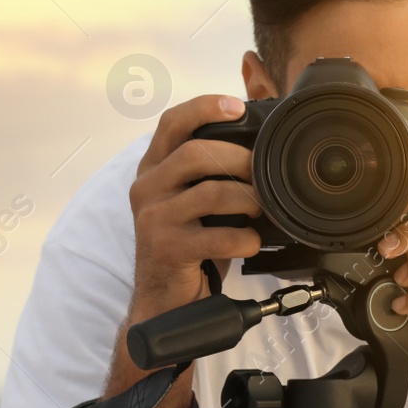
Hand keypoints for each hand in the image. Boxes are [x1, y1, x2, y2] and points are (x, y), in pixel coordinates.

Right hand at [127, 94, 261, 326]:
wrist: (163, 299)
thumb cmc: (185, 246)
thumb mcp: (189, 202)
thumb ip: (207, 173)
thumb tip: (257, 149)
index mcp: (152, 170)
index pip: (172, 123)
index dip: (205, 108)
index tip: (237, 107)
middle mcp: (147, 188)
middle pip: (197, 154)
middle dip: (240, 160)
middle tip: (261, 176)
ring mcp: (154, 218)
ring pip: (212, 192)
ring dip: (248, 200)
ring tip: (258, 211)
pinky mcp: (167, 248)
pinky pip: (220, 236)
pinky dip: (246, 239)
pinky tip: (250, 243)